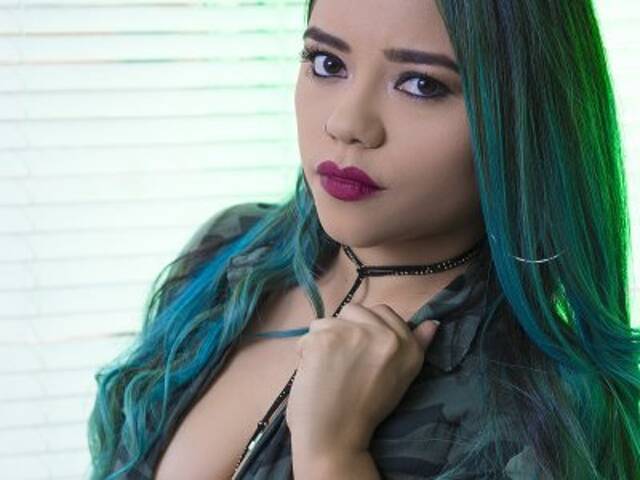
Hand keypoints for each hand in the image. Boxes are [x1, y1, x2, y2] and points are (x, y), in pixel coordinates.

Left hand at [285, 302, 439, 457]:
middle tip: (343, 362)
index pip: (384, 312)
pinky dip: (305, 352)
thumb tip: (432, 323)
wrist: (336, 436)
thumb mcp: (400, 377)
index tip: (360, 352)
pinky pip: (308, 334)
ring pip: (329, 320)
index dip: (367, 328)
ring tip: (327, 368)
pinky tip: (313, 372)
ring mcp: (355, 333)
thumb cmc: (365, 409)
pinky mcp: (326, 337)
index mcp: (408, 346)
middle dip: (344, 330)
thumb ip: (415, 346)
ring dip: (322, 340)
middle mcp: (386, 335)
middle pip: (355, 310)